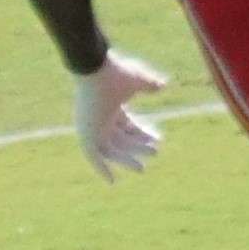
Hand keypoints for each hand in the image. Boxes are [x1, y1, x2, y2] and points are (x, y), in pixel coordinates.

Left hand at [74, 51, 167, 183]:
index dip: (143, 133)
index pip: (128, 124)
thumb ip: (150, 83)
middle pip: (121, 138)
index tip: (159, 139)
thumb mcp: (139, 79)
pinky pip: (93, 156)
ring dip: (126, 159)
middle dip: (138, 146)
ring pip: (111, 149)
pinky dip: (102, 168)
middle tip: (155, 153)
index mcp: (111, 106)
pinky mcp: (86, 134)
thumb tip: (163, 85)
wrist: (95, 68)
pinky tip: (112, 181)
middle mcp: (100, 119)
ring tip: (142, 169)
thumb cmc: (117, 71)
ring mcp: (92, 127)